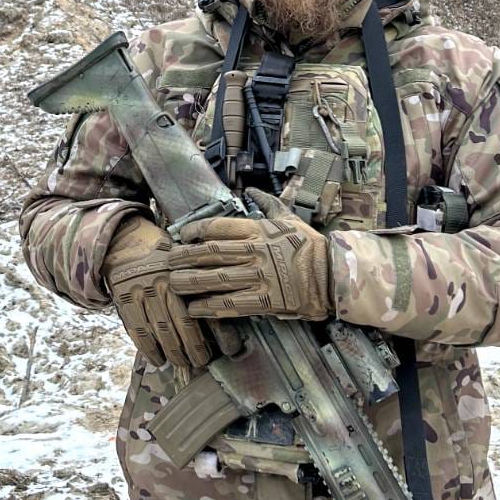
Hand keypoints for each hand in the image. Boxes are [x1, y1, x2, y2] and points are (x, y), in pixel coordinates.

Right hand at [103, 214, 213, 368]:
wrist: (126, 241)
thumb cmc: (163, 257)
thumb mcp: (186, 263)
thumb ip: (202, 287)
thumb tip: (224, 316)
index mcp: (184, 272)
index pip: (203, 306)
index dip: (215, 332)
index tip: (225, 351)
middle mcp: (164, 282)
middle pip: (183, 323)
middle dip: (193, 348)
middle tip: (200, 362)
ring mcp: (143, 291)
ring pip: (161, 331)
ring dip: (173, 352)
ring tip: (181, 363)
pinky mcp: (125, 299)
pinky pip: (139, 331)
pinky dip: (149, 350)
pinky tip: (157, 360)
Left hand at [167, 188, 332, 321]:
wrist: (331, 276)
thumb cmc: (309, 246)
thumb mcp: (288, 218)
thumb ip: (268, 204)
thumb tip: (252, 191)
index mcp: (258, 230)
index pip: (218, 227)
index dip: (195, 230)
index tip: (183, 235)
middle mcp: (254, 252)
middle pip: (209, 253)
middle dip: (184, 257)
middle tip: (168, 261)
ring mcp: (258, 278)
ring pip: (215, 279)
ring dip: (190, 282)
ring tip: (173, 283)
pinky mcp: (264, 301)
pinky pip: (230, 305)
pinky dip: (209, 307)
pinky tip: (194, 308)